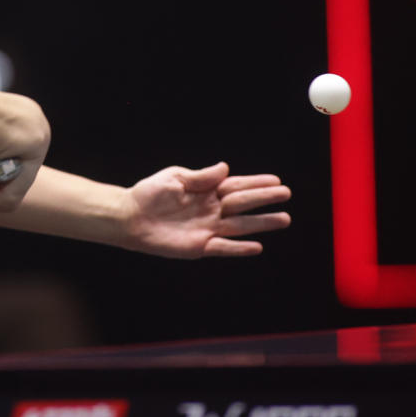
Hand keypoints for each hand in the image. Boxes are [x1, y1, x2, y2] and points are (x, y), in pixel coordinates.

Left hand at [120, 162, 290, 257]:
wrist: (130, 217)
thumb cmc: (150, 194)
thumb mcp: (175, 178)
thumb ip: (201, 176)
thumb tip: (226, 168)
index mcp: (207, 191)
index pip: (237, 185)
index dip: (256, 183)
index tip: (276, 180)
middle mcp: (212, 210)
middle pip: (243, 204)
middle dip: (265, 199)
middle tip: (286, 194)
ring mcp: (207, 228)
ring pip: (240, 225)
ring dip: (262, 223)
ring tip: (283, 219)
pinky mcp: (199, 246)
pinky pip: (224, 248)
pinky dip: (239, 248)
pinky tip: (257, 246)